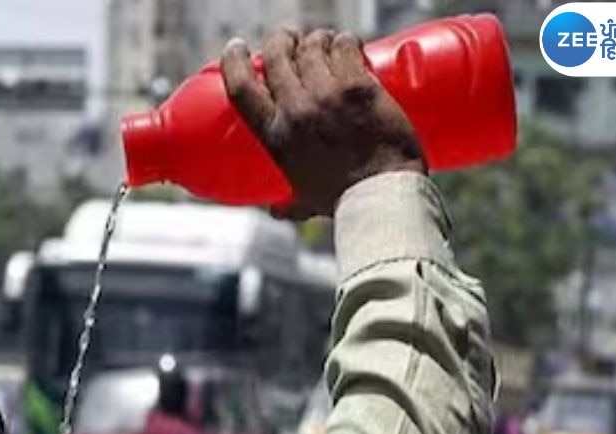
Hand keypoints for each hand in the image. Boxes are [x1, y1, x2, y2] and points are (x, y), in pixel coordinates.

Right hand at [221, 28, 424, 217]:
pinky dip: (345, 41)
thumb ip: (288, 205)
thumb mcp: (304, 201)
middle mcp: (296, 111)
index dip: (234, 60)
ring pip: (312, 46)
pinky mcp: (357, 87)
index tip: (238, 48)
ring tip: (326, 44)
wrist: (380, 197)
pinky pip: (345, 47)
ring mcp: (326, 96)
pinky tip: (349, 45)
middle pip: (277, 55)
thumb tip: (276, 211)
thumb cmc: (343, 201)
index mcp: (275, 136)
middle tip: (292, 40)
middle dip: (281, 40)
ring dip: (317, 39)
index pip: (240, 86)